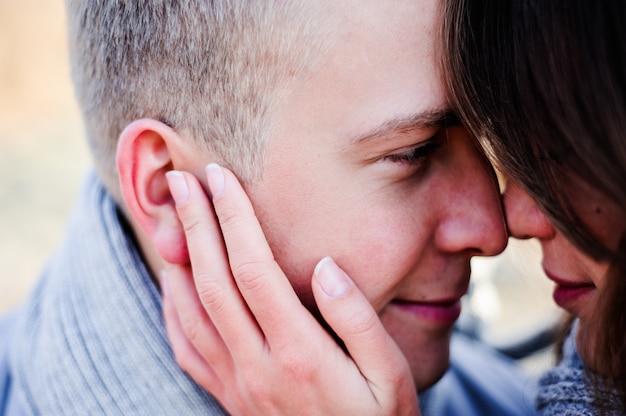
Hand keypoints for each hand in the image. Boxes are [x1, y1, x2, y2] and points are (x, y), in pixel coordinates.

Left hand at [161, 163, 419, 414]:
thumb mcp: (390, 374)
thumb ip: (358, 319)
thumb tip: (325, 266)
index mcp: (300, 352)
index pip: (254, 270)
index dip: (234, 219)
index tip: (220, 178)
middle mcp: (258, 366)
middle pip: (214, 282)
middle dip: (195, 224)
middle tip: (179, 180)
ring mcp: (237, 385)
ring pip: (191, 312)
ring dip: (178, 259)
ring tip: (169, 217)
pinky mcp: (229, 397)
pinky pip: (187, 349)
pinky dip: (172, 309)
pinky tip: (172, 283)